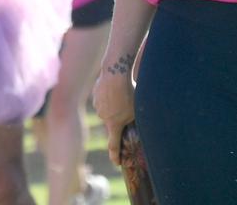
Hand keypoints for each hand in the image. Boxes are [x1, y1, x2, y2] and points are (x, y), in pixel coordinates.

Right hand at [93, 51, 137, 165]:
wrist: (115, 72)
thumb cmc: (129, 92)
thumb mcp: (137, 110)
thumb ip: (135, 121)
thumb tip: (141, 128)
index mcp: (114, 123)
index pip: (114, 145)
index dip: (115, 155)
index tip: (117, 162)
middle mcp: (104, 117)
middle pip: (112, 122)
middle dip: (119, 118)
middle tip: (127, 107)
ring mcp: (98, 105)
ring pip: (108, 109)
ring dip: (114, 106)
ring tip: (122, 94)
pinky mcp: (95, 94)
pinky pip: (103, 98)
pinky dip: (109, 96)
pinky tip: (115, 88)